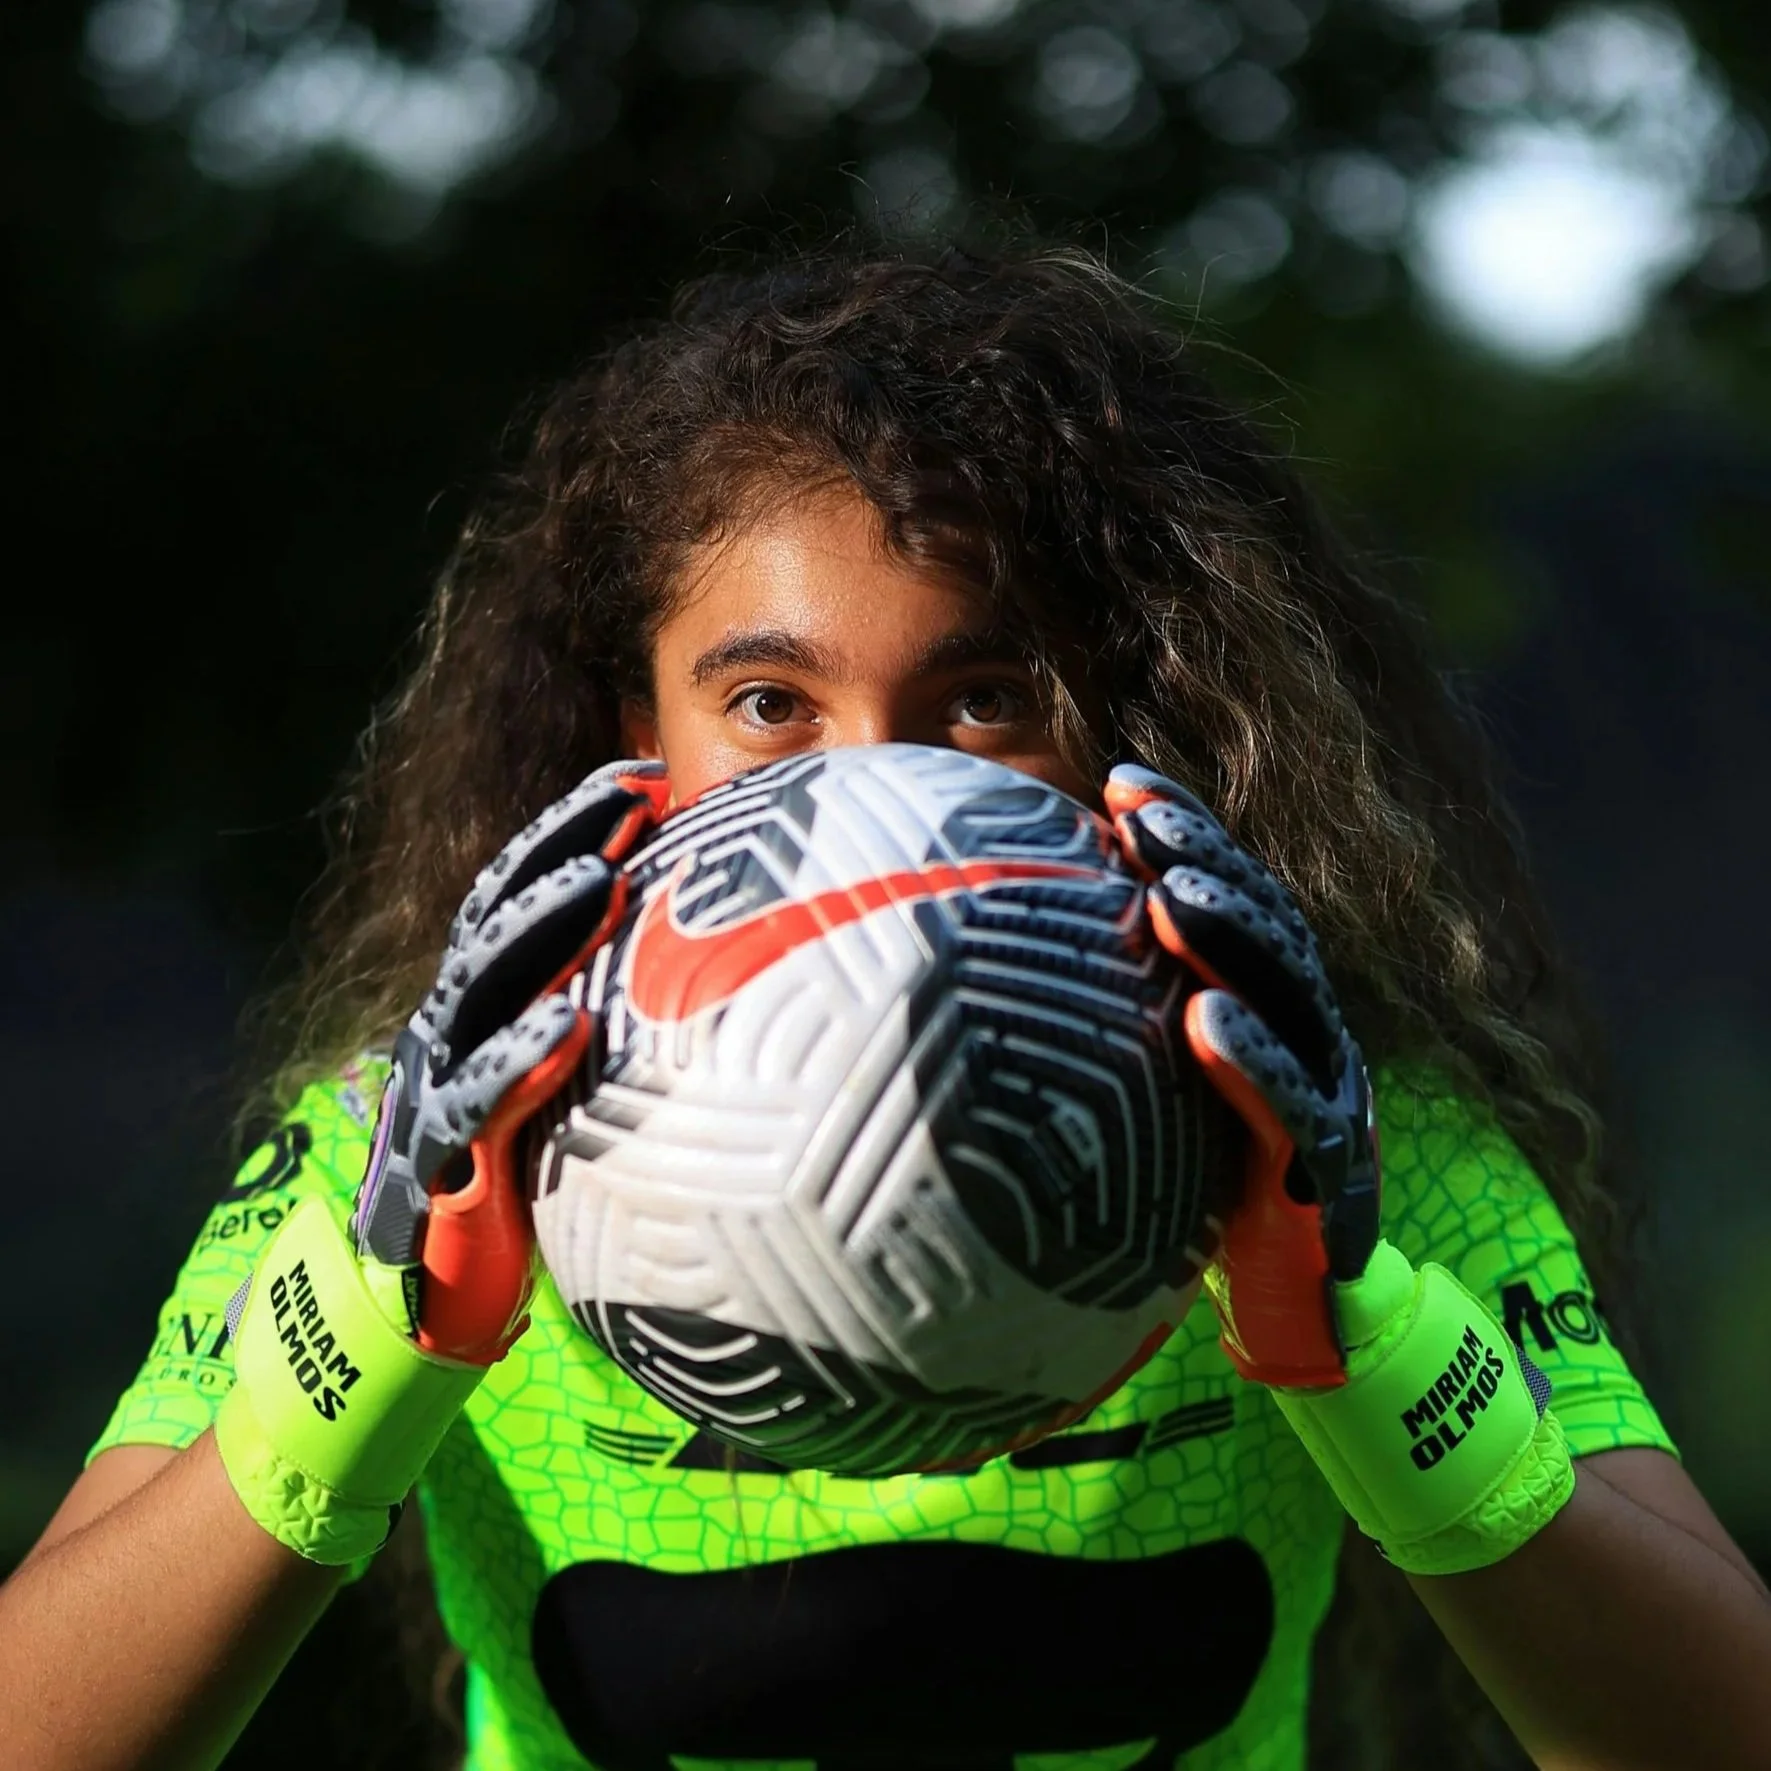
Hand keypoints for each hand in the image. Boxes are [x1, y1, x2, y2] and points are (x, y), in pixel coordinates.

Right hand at [214, 760, 668, 1565]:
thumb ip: (619, 1017)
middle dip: (562, 844)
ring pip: (482, 988)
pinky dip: (519, 1061)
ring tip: (602, 878)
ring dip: (540, 927)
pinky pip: (480, 1102)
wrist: (440, 1292)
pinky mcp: (440, 1159)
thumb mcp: (577, 1081)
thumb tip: (735, 970)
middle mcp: (452, 1025)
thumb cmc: (528, 1173)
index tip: (647, 775)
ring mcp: (438, 1086)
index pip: (523, 890)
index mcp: (484, 999)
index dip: (575, 825)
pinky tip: (569, 1030)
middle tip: (633, 800)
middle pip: (499, 914)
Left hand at [1105, 762, 1378, 1388]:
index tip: (1117, 784)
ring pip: (1286, 993)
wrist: (1286, 1304)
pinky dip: (1252, 1059)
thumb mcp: (1139, 1092)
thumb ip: (1091, 1024)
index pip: (1224, 891)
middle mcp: (1298, 1026)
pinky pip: (1290, 1104)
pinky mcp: (1325, 1167)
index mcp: (1256, 995)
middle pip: (1260, 921)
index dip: (1182, 831)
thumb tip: (957, 969)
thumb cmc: (1189, 1184)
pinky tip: (1208, 1019)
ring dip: (1231, 937)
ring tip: (1174, 894)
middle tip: (1142, 822)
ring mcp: (1322, 1089)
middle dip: (1205, 859)